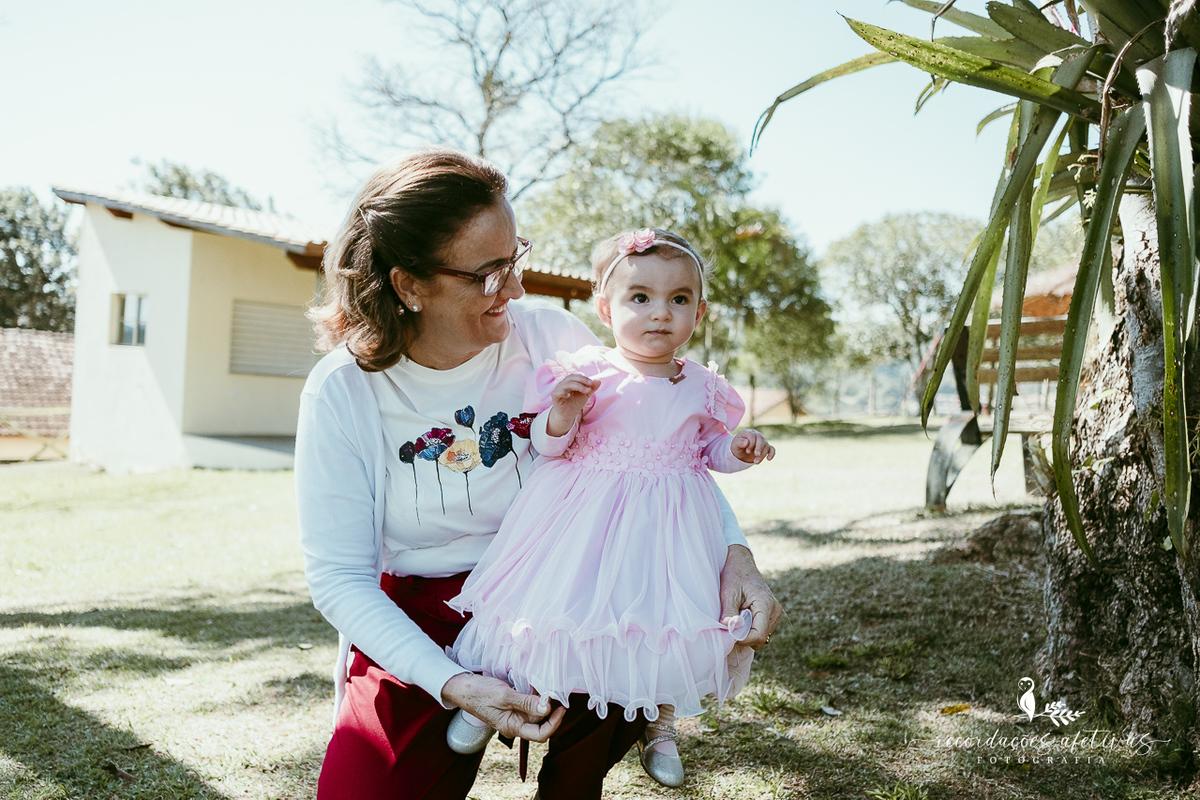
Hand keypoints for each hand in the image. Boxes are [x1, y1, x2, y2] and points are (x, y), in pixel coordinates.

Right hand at [441, 673, 565, 741]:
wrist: (462, 687)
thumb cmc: (480, 693)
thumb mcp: (504, 696)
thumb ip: (526, 702)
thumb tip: (547, 707)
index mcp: (512, 728)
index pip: (541, 734)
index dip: (554, 723)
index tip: (561, 707)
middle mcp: (515, 724)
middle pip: (540, 721)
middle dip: (550, 708)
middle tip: (555, 691)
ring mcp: (513, 715)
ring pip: (535, 711)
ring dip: (542, 700)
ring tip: (547, 686)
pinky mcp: (512, 706)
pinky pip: (528, 703)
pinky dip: (534, 695)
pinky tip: (535, 685)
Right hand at [546, 373, 599, 436]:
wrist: (568, 415)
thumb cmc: (575, 403)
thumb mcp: (586, 395)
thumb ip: (592, 388)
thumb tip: (599, 380)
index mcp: (571, 382)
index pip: (576, 376)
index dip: (584, 378)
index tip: (592, 382)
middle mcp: (564, 384)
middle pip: (571, 378)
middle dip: (581, 380)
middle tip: (590, 385)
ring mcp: (558, 390)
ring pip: (565, 384)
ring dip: (576, 386)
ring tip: (585, 391)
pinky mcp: (555, 397)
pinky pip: (557, 392)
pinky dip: (562, 392)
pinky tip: (568, 395)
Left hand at [719, 545, 781, 649]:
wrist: (742, 564)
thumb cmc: (734, 575)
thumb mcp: (728, 593)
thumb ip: (729, 613)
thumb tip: (730, 630)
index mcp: (766, 604)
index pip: (759, 635)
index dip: (743, 639)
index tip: (729, 632)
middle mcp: (775, 611)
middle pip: (760, 639)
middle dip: (744, 636)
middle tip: (730, 623)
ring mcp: (776, 614)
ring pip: (761, 637)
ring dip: (747, 633)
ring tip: (737, 616)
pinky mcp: (772, 615)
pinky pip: (761, 631)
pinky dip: (750, 629)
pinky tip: (742, 617)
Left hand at [731, 429, 774, 463]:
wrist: (740, 454)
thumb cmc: (737, 447)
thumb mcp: (735, 445)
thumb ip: (739, 442)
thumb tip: (746, 442)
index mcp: (749, 432)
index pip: (752, 435)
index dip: (751, 443)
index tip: (747, 451)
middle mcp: (757, 435)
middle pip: (761, 439)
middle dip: (759, 448)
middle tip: (756, 455)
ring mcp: (762, 441)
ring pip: (766, 445)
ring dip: (762, 454)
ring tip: (755, 462)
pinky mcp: (766, 448)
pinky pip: (772, 449)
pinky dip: (772, 454)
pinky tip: (768, 459)